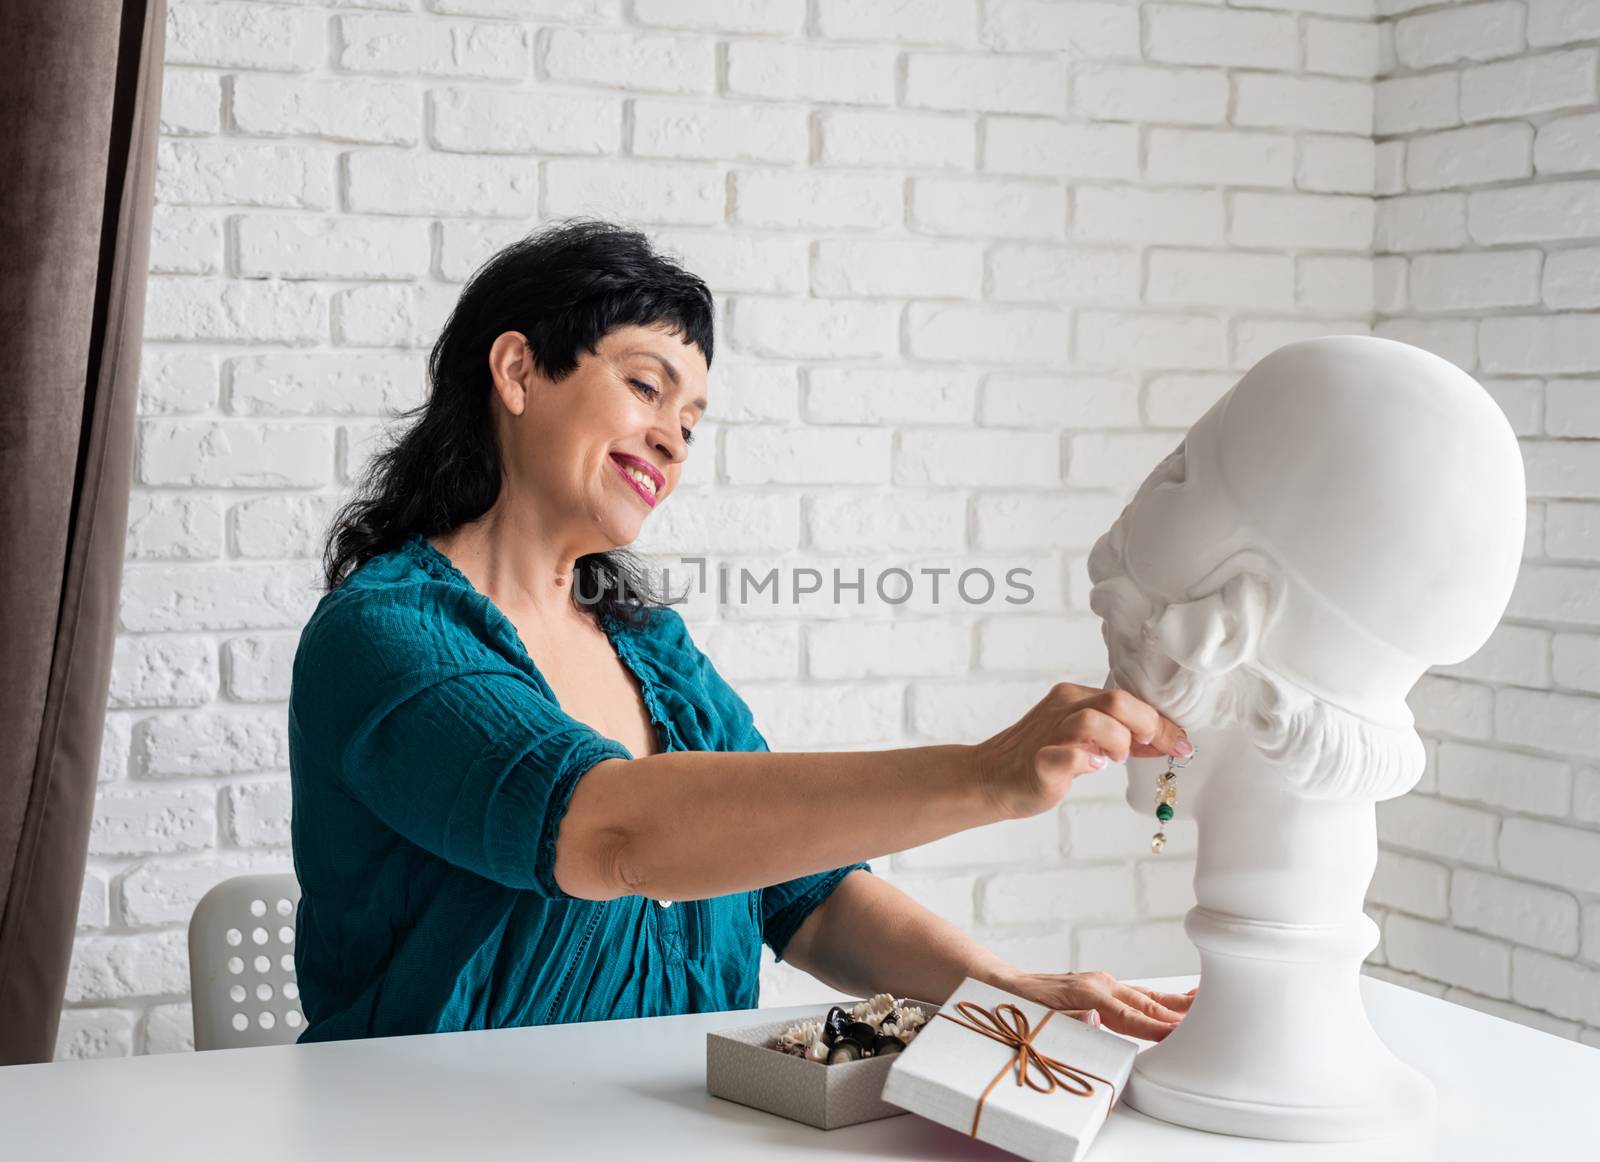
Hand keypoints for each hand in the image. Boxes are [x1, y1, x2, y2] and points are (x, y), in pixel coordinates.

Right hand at [975, 684, 1190, 818]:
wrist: (990, 778)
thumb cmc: (1041, 759)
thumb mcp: (1086, 743)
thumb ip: (1121, 738)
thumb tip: (1167, 741)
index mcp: (1075, 698)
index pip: (1127, 698)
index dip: (1162, 720)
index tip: (1182, 743)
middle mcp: (1063, 709)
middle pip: (1116, 699)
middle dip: (1147, 725)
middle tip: (1151, 747)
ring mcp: (1049, 733)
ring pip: (1094, 721)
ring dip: (1117, 743)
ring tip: (1112, 760)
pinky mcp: (1039, 762)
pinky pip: (1069, 754)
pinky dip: (1087, 761)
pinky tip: (1091, 768)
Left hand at [997, 970, 1196, 1041]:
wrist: (1002, 986)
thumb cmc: (1019, 1006)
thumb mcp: (1041, 1018)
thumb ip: (1072, 1021)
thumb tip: (1099, 1020)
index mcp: (1089, 994)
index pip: (1130, 1017)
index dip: (1155, 1027)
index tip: (1180, 1034)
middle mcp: (1100, 985)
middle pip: (1146, 1003)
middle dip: (1178, 1013)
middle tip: (1211, 1020)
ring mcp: (1103, 984)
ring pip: (1147, 997)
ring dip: (1176, 1004)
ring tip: (1208, 1004)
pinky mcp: (1103, 988)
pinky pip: (1137, 995)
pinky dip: (1161, 1000)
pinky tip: (1179, 1000)